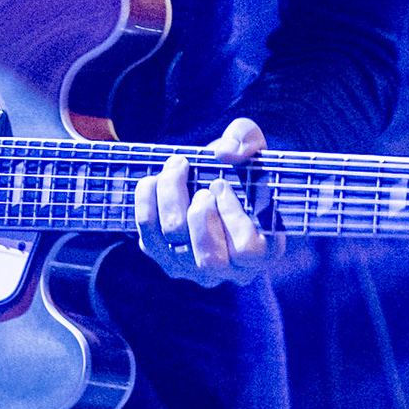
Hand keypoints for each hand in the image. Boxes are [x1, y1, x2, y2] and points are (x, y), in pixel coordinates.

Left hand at [135, 118, 284, 285]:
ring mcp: (193, 268)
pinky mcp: (164, 258)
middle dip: (200, 214)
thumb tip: (225, 152)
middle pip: (209, 259)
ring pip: (174, 248)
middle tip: (204, 183)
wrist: (215, 183)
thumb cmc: (242, 170)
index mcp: (262, 251)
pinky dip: (146, 203)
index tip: (222, 184)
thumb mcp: (254, 145)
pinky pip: (147, 238)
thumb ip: (247, 139)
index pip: (247, 250)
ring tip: (177, 167)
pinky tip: (155, 179)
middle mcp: (227, 269)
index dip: (232, 215)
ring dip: (170, 199)